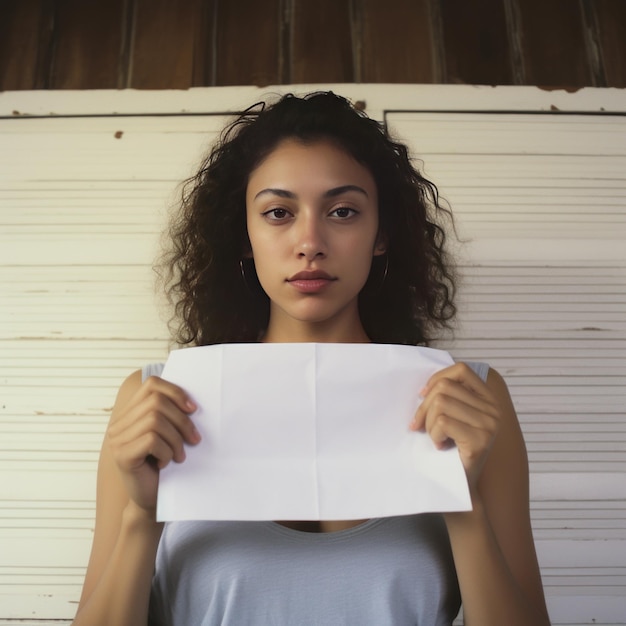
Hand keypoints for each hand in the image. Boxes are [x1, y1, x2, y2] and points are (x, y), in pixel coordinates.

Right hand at [106, 375, 200, 512]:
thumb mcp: (169, 435)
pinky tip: (167, 463)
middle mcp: (119, 424)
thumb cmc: (164, 466)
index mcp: (130, 414)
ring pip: (155, 420)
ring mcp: (117, 440)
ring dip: (176, 438)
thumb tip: (192, 401)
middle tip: (194, 439)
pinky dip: (167, 451)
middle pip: (156, 401)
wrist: (152, 501)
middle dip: (182, 420)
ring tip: (180, 455)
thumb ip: (171, 414)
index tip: (193, 409)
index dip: (175, 392)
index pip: (152, 384)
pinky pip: (151, 440)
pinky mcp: (122, 455)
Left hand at [411, 363, 500, 490]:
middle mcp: (493, 409)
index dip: (437, 378)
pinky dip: (434, 435)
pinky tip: (441, 446)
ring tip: (436, 437)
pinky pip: (443, 422)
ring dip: (428, 423)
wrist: (460, 486)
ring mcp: (489, 425)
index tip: (423, 395)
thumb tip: (423, 388)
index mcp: (488, 399)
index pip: (461, 370)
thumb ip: (446, 396)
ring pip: (441, 403)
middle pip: (444, 387)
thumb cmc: (451, 449)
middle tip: (421, 425)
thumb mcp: (451, 415)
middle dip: (425, 406)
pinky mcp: (480, 440)